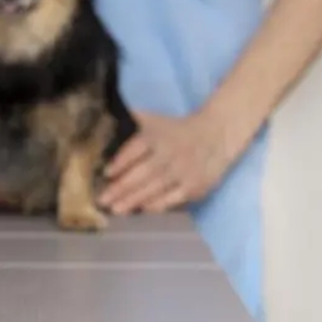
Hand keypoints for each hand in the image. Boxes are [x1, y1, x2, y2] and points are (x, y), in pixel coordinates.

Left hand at [98, 111, 229, 215]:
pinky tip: (143, 209)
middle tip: (103, 200)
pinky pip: (173, 198)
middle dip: (120, 188)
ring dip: (133, 200)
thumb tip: (111, 112)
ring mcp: (182, 171)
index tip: (106, 174)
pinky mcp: (195, 185)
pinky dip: (158, 204)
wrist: (218, 134)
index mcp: (156, 136)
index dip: (120, 163)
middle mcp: (168, 154)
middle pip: (141, 174)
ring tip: (116, 209)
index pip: (134, 150)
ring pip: (154, 188)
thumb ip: (134, 120)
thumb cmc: (179, 129)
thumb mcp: (155, 120)